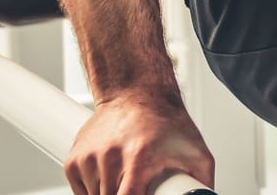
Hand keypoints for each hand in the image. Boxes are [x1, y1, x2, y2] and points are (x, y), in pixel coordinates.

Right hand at [64, 92, 214, 194]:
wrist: (135, 92)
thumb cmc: (165, 121)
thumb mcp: (195, 151)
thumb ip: (202, 182)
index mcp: (139, 159)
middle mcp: (110, 158)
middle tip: (138, 185)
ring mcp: (88, 159)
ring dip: (110, 194)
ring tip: (126, 178)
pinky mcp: (74, 160)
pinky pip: (81, 191)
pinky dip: (94, 191)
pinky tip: (110, 176)